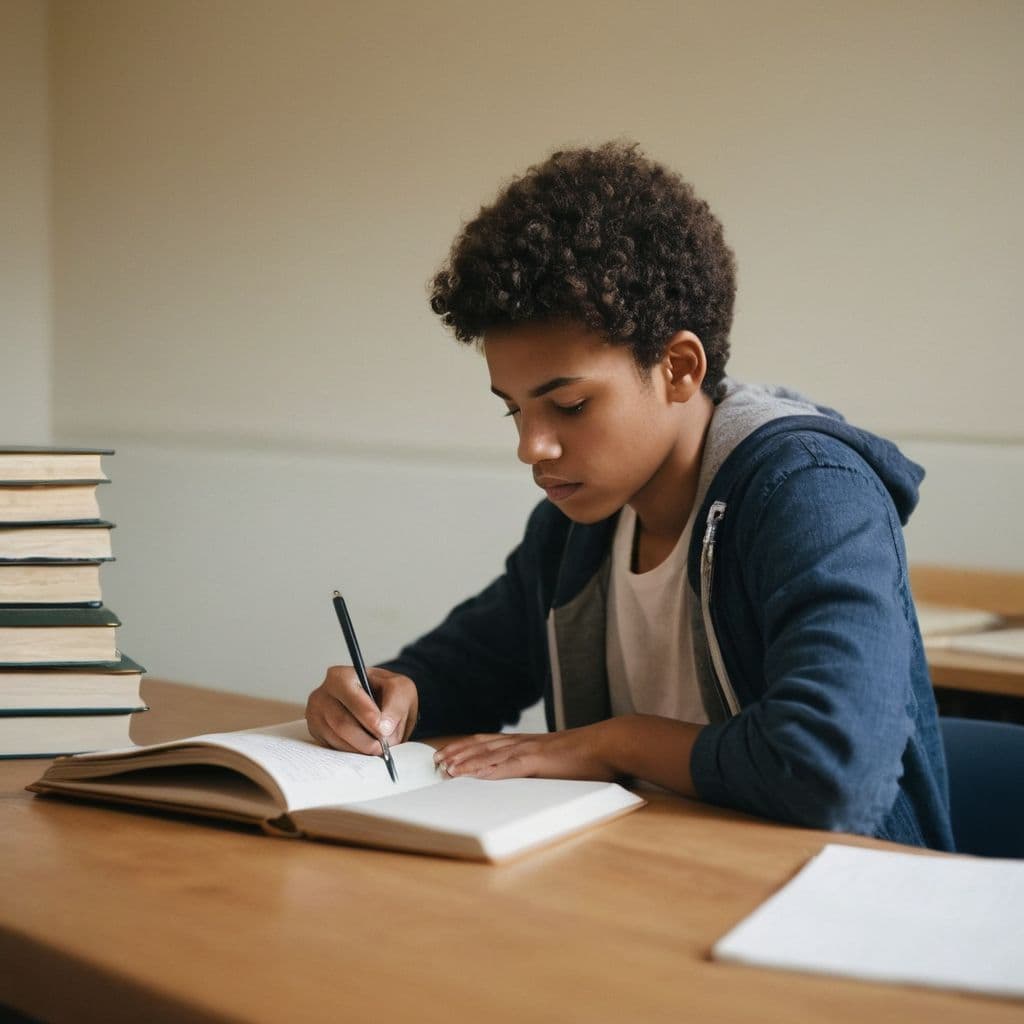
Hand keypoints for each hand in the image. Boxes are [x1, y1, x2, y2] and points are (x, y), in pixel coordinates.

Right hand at [305, 665, 418, 754]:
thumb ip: (396, 705)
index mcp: (341, 677)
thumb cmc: (387, 692)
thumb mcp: (401, 690)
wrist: (378, 703)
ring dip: (361, 748)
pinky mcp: (316, 734)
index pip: (351, 698)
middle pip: (341, 723)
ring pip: (337, 739)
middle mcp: (322, 695)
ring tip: (378, 746)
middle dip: (366, 739)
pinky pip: (333, 749)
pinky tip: (364, 747)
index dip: (367, 716)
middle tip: (383, 747)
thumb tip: (384, 729)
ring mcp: (315, 716)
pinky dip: (353, 752)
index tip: (383, 730)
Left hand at [433, 723, 616, 781]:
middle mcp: (524, 742)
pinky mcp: (538, 761)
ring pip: (489, 755)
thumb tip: (535, 774)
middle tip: (435, 760)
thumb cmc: (590, 756)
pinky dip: (487, 771)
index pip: (489, 742)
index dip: (466, 747)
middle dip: (457, 752)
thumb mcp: (559, 761)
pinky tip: (472, 775)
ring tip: (445, 768)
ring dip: (465, 762)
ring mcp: (530, 750)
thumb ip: (544, 765)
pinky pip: (507, 767)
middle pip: (482, 746)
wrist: (609, 744)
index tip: (447, 752)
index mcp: (528, 743)